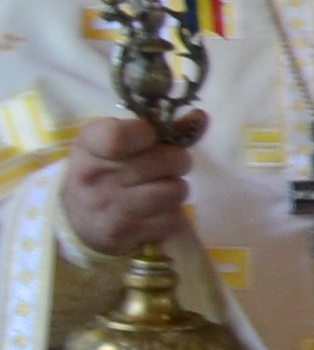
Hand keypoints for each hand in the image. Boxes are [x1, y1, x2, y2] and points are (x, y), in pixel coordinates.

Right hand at [59, 111, 199, 257]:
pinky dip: (172, 215)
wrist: (78, 219)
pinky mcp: (126, 232)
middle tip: (166, 166)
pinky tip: (154, 211)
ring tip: (159, 188)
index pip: (120, 136)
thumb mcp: (118, 142)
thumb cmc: (105, 171)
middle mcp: (97, 176)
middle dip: (176, 161)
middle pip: (168, 161)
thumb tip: (200, 117)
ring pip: (176, 190)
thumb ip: (161, 128)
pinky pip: (174, 219)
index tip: (149, 136)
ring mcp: (111, 206)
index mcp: (90, 144)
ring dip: (175, 188)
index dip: (147, 133)